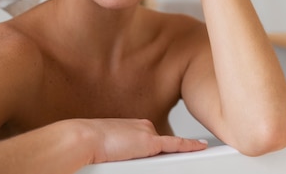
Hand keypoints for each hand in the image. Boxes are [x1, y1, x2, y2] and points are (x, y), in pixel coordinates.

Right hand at [80, 118, 207, 163]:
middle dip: (157, 153)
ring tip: (157, 158)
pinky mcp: (151, 142)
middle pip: (159, 144)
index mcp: (133, 125)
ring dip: (168, 155)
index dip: (152, 146)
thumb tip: (121, 157)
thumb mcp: (106, 143)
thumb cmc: (88, 143)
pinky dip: (190, 145)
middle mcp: (143, 126)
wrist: (84, 138)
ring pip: (166, 147)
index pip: (150, 137)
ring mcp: (148, 133)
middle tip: (143, 160)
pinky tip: (201, 147)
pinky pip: (176, 145)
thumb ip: (119, 147)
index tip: (156, 151)